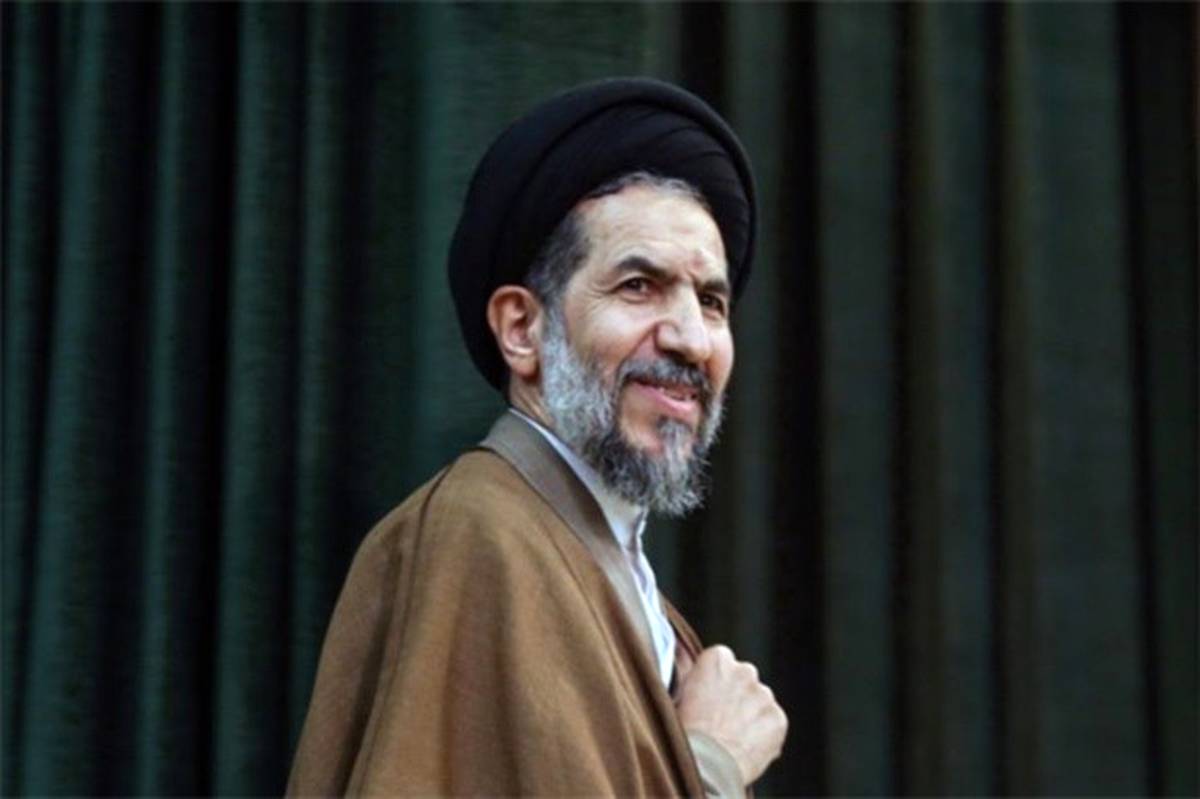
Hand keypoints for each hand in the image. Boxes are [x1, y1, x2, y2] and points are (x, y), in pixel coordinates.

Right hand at [675, 645, 787, 785]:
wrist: (704, 767)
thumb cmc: (683, 732)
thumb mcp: (676, 694)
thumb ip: (684, 668)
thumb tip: (680, 650)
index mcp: (718, 659)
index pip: (722, 661)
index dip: (713, 682)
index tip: (706, 700)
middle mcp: (745, 671)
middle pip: (744, 679)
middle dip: (736, 696)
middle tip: (719, 721)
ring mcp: (764, 696)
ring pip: (759, 702)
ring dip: (750, 715)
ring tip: (731, 739)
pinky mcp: (778, 719)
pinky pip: (772, 724)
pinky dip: (763, 735)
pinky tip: (745, 748)